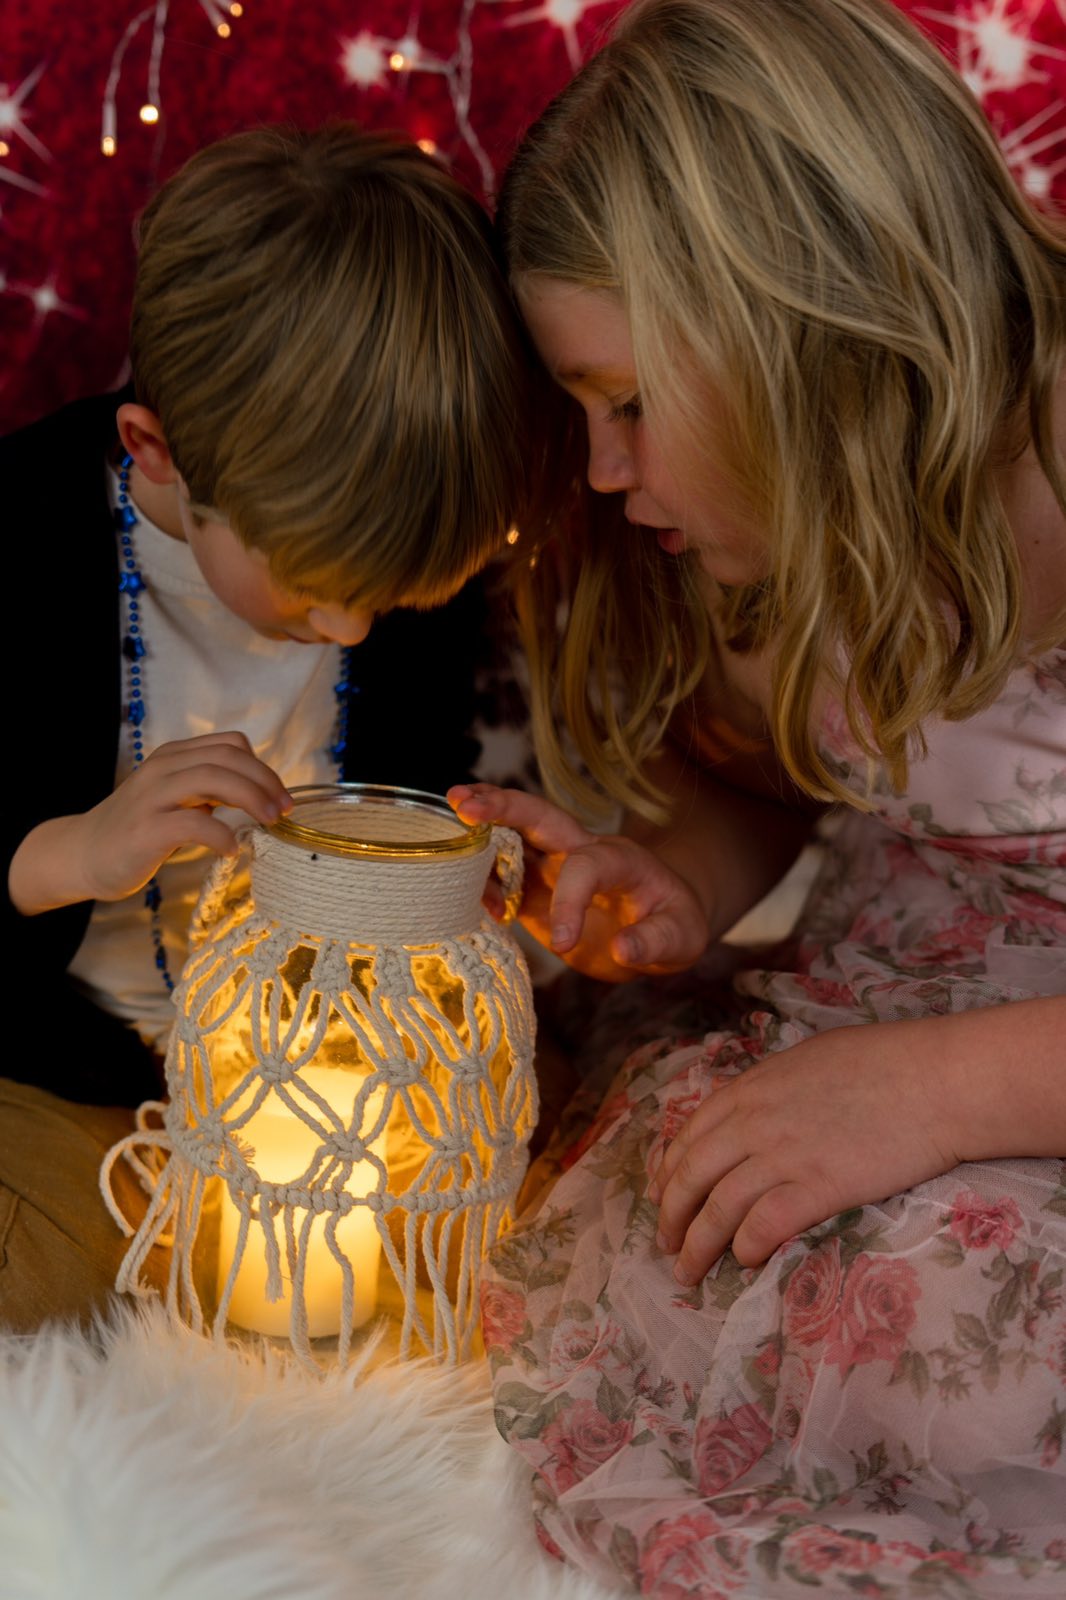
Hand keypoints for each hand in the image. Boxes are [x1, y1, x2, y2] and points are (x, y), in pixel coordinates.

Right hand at [79, 732, 291, 900]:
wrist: (82, 854)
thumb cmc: (138, 829)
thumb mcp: (175, 798)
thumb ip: (207, 789)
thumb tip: (257, 794)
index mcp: (174, 756)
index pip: (231, 744)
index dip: (263, 767)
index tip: (281, 796)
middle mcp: (163, 768)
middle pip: (228, 757)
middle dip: (266, 782)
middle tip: (284, 811)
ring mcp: (152, 796)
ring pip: (212, 779)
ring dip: (251, 799)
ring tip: (269, 823)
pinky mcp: (146, 828)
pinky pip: (194, 822)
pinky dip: (221, 835)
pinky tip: (231, 849)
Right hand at [447, 782, 709, 981]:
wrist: (661, 925)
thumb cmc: (674, 924)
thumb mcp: (682, 937)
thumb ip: (655, 941)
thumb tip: (622, 948)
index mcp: (620, 858)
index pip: (586, 865)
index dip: (571, 901)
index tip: (565, 945)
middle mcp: (581, 851)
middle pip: (539, 817)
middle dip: (502, 806)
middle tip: (461, 802)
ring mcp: (554, 868)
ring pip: (512, 839)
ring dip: (477, 834)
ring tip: (441, 836)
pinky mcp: (534, 891)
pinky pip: (501, 877)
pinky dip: (477, 879)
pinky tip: (458, 889)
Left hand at [649, 1019, 961, 1278]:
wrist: (934, 1080)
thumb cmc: (884, 1061)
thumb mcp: (808, 1060)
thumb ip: (772, 1089)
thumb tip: (755, 1110)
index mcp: (750, 1088)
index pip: (689, 1136)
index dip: (668, 1172)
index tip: (662, 1196)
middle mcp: (753, 1122)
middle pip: (690, 1176)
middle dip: (670, 1216)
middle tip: (665, 1244)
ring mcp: (782, 1156)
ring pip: (717, 1209)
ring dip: (697, 1246)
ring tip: (689, 1272)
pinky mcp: (816, 1188)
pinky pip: (762, 1226)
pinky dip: (746, 1248)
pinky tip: (747, 1261)